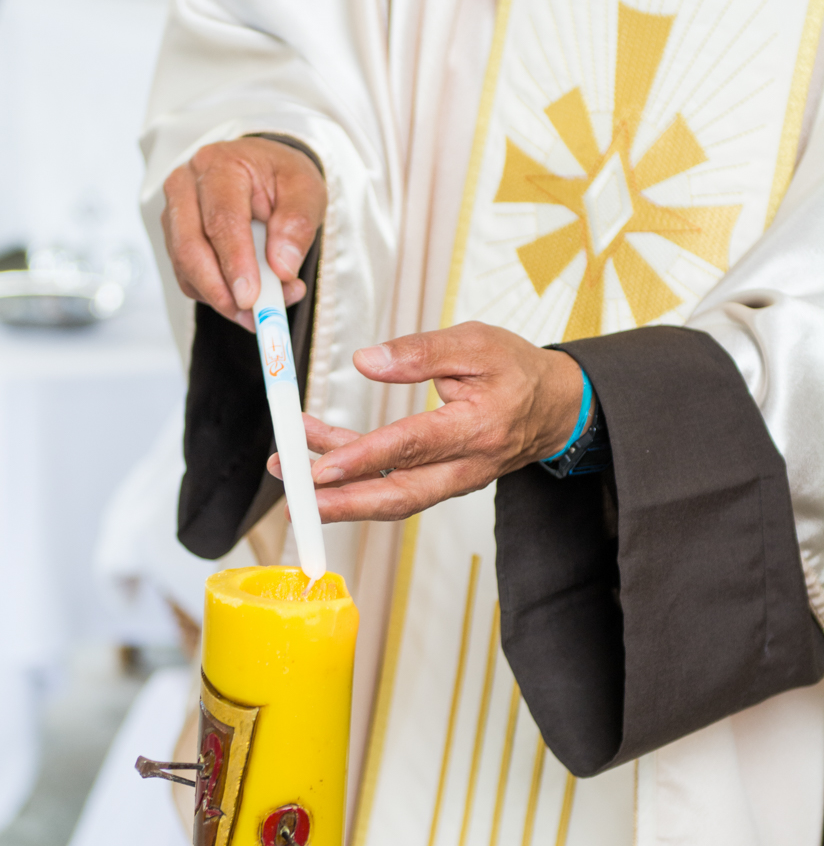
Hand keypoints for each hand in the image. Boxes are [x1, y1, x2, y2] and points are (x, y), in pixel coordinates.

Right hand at [162, 137, 326, 329]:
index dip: (235, 261)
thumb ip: (298, 224)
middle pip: (190, 247)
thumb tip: (283, 267)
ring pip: (185, 267)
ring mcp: (175, 213)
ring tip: (260, 311)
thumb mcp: (306, 190)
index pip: (222, 219)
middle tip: (251, 315)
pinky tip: (244, 299)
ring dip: (221, 298)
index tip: (251, 297)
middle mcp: (186, 185)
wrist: (263, 174)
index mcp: (220, 165)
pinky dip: (215, 296)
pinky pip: (187, 278)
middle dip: (220, 289)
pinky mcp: (174, 239)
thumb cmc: (282, 179)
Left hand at [266, 322, 585, 522]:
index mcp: (479, 427)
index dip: (363, 459)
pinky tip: (318, 455)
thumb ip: (420, 352)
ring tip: (289, 471)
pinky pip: (395, 485)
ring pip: (392, 496)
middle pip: (399, 496)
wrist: (556, 408)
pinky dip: (355, 476)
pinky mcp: (441, 481)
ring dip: (340, 492)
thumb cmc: (518, 372)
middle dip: (343, 502)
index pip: (413, 447)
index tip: (321, 467)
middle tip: (296, 499)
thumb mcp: (476, 343)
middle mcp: (467, 465)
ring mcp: (454, 479)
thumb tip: (366, 361)